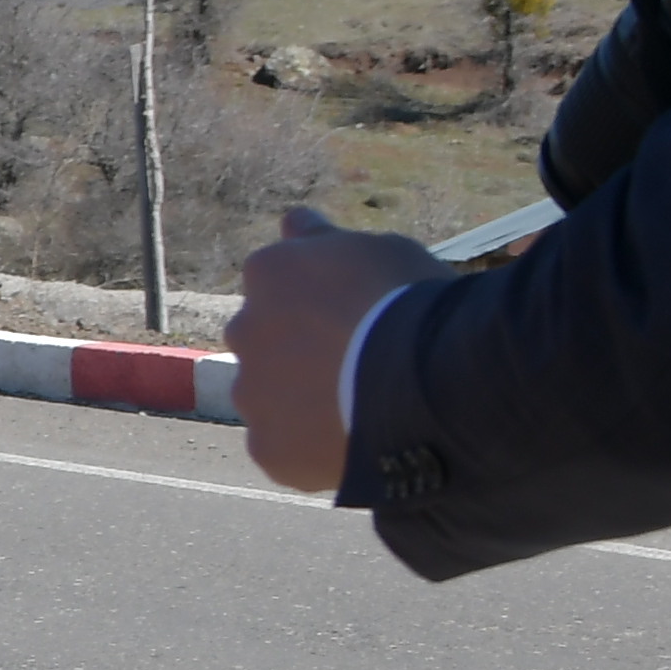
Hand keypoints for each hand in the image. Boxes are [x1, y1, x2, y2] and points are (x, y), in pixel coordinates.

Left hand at [229, 207, 428, 494]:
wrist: (427, 382)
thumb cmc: (412, 304)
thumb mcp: (379, 251)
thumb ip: (324, 241)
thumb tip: (292, 222)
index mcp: (269, 271)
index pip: (279, 283)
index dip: (321, 302)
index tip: (359, 316)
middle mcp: (244, 328)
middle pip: (266, 340)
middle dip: (299, 350)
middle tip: (357, 363)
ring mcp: (251, 392)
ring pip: (270, 397)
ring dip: (301, 400)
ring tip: (362, 406)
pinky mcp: (267, 447)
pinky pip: (283, 448)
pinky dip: (310, 448)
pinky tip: (353, 441)